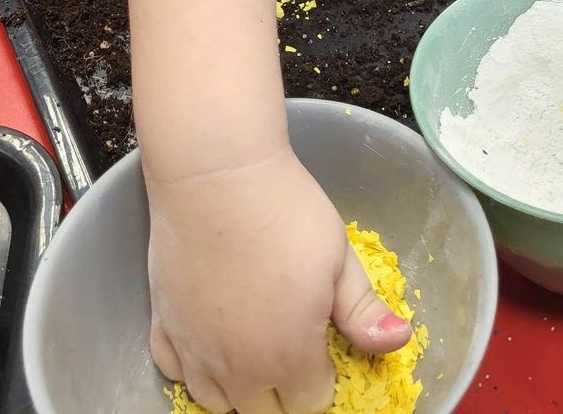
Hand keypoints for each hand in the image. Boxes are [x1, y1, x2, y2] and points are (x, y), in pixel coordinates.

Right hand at [146, 147, 412, 412]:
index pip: (312, 404)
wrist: (216, 173)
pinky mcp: (163, 326)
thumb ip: (364, 311)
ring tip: (255, 350)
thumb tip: (398, 340)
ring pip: (218, 403)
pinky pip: (176, 373)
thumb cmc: (284, 209)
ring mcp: (195, 351)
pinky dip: (194, 367)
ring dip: (241, 389)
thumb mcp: (339, 256)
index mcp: (289, 357)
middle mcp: (238, 370)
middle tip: (293, 345)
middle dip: (285, 392)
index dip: (324, 379)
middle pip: (265, 413)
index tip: (326, 348)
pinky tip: (211, 339)